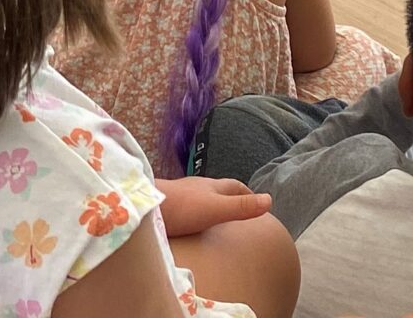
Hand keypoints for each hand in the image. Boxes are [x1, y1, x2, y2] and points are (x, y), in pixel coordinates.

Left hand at [156, 175, 270, 233]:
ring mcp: (180, 196)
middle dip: (231, 198)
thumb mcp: (215, 209)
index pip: (235, 186)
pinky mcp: (166, 207)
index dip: (248, 193)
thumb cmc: (181, 207)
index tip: (259, 203)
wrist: (143, 207)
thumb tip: (269, 200)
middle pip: (218, 191)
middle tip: (240, 213)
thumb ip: (240, 206)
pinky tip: (191, 227)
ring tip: (217, 222)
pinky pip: (186, 210)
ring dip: (211, 207)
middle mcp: (196, 187)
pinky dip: (194, 216)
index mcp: (211, 186)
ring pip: (200, 199)